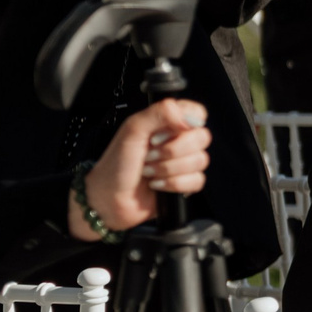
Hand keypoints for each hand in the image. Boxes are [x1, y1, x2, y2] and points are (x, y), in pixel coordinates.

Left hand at [72, 98, 209, 239]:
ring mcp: (182, 163)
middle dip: (173, 150)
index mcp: (167, 123)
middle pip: (202, 137)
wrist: (109, 199)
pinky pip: (197, 181)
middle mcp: (177, 141)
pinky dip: (173, 184)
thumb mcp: (132, 130)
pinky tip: (157, 184)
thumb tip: (188, 116)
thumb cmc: (115, 164)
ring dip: (169, 169)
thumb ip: (159, 113)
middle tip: (151, 153)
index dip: (188, 122)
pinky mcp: (184, 183)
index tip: (167, 132)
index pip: (197, 112)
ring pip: (200, 160)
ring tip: (150, 171)